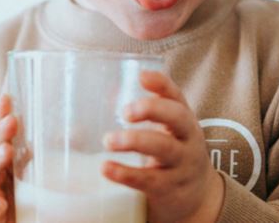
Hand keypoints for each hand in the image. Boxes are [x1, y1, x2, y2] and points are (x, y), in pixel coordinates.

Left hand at [102, 71, 223, 222]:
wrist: (197, 200)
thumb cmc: (169, 157)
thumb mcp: (161, 134)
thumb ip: (133, 121)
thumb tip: (81, 114)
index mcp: (182, 120)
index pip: (176, 96)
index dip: (161, 84)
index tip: (141, 77)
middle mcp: (187, 138)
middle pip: (177, 117)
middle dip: (152, 110)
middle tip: (125, 112)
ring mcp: (181, 165)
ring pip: (164, 148)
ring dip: (135, 140)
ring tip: (108, 140)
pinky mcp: (169, 189)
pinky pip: (149, 180)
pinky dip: (126, 174)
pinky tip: (107, 168)